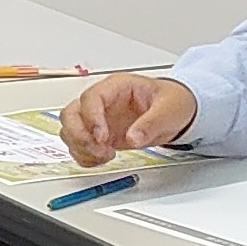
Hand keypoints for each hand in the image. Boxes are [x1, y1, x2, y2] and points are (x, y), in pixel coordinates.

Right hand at [59, 74, 196, 165]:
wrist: (176, 112)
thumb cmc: (172, 101)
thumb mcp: (169, 109)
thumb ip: (151, 123)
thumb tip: (133, 137)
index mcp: (116, 87)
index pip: (91, 98)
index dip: (91, 118)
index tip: (102, 137)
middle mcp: (102, 102)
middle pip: (71, 114)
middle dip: (79, 135)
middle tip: (99, 150)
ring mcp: (98, 119)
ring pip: (70, 131)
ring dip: (81, 147)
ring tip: (104, 155)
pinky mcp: (100, 136)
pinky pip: (79, 146)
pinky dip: (85, 156)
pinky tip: (102, 159)